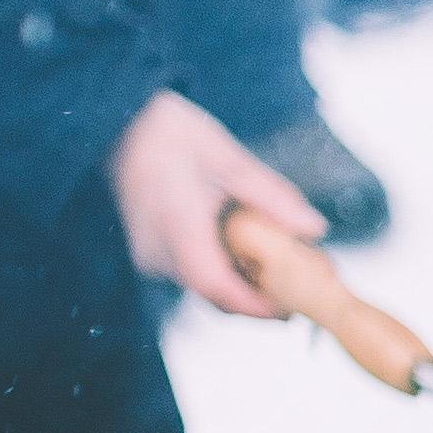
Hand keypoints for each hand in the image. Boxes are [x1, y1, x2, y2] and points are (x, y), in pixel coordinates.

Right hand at [108, 94, 320, 317]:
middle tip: (298, 289)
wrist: (118, 124)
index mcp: (177, 225)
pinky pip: (192, 273)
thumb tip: (314, 228)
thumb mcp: (227, 157)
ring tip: (281, 269)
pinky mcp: (151, 252)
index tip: (290, 309)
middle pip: (214, 294)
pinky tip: (248, 254)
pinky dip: (223, 271)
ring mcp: (150, 254)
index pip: (216, 284)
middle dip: (257, 299)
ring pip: (203, 287)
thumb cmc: (168, 132)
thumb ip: (271, 196)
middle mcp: (158, 250)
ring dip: (242, 286)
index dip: (254, 304)